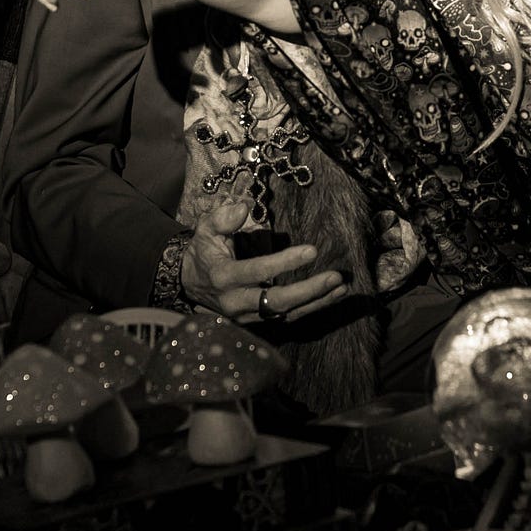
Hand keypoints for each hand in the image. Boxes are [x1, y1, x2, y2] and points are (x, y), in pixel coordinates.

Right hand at [183, 194, 350, 323]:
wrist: (188, 285)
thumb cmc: (203, 252)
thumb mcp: (205, 230)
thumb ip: (222, 219)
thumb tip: (244, 209)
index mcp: (224, 277)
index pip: (258, 271)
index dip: (285, 262)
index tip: (312, 251)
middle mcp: (236, 302)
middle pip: (276, 302)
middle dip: (309, 291)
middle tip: (335, 277)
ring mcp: (247, 316)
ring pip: (286, 313)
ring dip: (317, 302)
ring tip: (342, 288)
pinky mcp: (256, 321)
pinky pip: (287, 317)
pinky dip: (311, 308)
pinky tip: (332, 296)